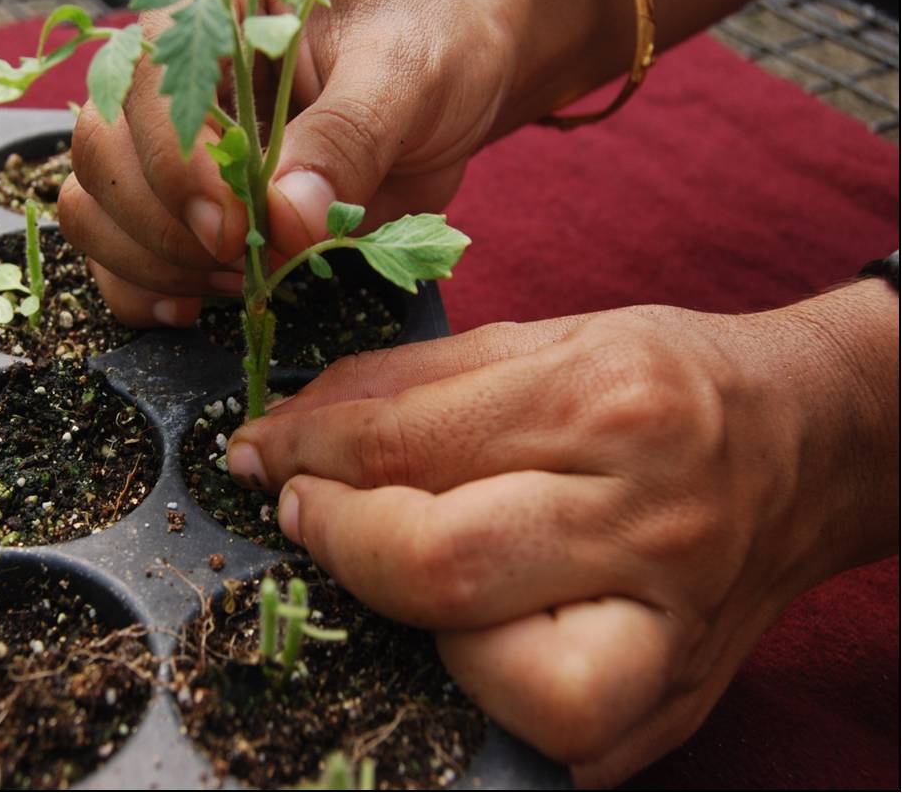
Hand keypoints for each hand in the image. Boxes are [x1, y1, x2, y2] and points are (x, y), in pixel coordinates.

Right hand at [58, 0, 513, 326]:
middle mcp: (167, 61)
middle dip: (167, 224)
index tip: (233, 227)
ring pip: (95, 204)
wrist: (451, 87)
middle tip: (246, 260)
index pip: (146, 78)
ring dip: (156, 262)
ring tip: (243, 278)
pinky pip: (115, 252)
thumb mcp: (406, 74)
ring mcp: (163, 135)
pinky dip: (144, 288)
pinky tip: (200, 304)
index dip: (174, 162)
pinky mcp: (176, 200)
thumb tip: (283, 220)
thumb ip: (347, 139)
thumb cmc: (430, 50)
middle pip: (102, 148)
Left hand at [223, 283, 898, 784]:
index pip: (407, 443)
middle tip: (301, 513)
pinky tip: (459, 646)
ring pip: (502, 678)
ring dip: (408, 635)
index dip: (307, 454)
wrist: (814, 444)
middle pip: (442, 565)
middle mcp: (643, 517)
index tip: (261, 453)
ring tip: (387, 582)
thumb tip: (295, 424)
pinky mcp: (679, 698)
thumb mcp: (549, 337)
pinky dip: (484, 702)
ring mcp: (670, 625)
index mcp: (607, 400)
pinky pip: (560, 740)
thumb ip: (414, 379)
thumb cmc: (671, 382)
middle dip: (337, 541)